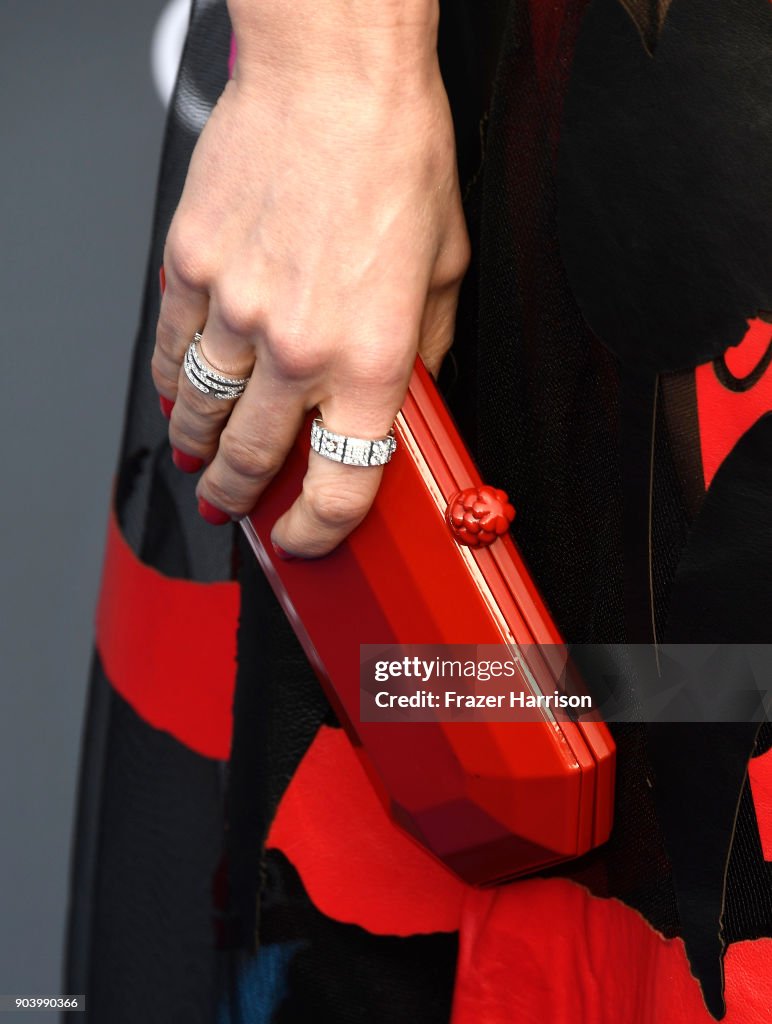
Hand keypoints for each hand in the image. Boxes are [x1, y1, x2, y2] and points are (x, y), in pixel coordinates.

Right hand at [152, 8, 468, 556]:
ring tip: (201, 459)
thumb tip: (409, 396)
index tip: (307, 539)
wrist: (334, 75)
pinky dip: (169, 382)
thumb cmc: (397, 156)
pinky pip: (167, 348)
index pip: (342, 482)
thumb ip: (428, 350)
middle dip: (241, 497)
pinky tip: (176, 392)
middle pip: (254, 458)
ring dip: (198, 447)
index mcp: (373, 355)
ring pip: (200, 411)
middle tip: (234, 506)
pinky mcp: (191, 267)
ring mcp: (236, 308)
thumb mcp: (446, 268)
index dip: (320, 530)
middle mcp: (299, 344)